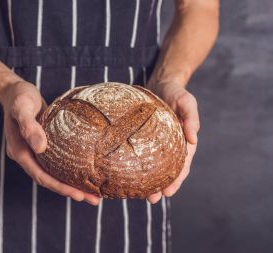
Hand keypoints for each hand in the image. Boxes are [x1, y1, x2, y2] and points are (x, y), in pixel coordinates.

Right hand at [0, 81, 100, 204]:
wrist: (15, 90)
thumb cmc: (19, 96)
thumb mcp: (23, 107)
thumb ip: (29, 127)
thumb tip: (40, 148)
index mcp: (19, 152)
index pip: (41, 176)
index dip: (60, 187)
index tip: (79, 195)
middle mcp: (27, 156)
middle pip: (49, 179)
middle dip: (70, 191)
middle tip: (94, 199)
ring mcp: (34, 152)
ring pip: (53, 173)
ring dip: (71, 183)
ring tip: (94, 192)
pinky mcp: (43, 146)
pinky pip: (56, 162)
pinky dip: (69, 169)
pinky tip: (84, 170)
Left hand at [147, 83, 199, 203]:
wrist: (161, 83)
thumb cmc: (176, 92)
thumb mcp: (186, 101)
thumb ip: (191, 118)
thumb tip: (194, 138)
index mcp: (182, 141)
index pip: (181, 165)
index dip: (176, 180)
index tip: (168, 193)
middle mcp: (170, 145)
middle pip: (167, 170)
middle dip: (160, 186)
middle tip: (151, 199)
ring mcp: (156, 143)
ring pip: (153, 165)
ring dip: (148, 180)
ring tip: (139, 194)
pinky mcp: (143, 138)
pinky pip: (140, 154)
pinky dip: (137, 165)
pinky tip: (128, 174)